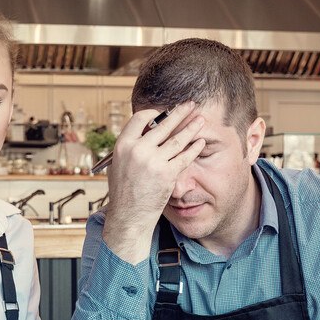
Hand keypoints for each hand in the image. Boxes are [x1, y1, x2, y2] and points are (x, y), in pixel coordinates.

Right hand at [103, 102, 205, 263]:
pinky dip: (195, 148)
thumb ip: (130, 147)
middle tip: (190, 104)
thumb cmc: (123, 191)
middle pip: (163, 125)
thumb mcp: (118, 164)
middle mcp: (138, 151)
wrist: (129, 216)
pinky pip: (185, 157)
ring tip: (200, 119)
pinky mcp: (167, 174)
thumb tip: (144, 131)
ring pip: (178, 139)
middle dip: (179, 112)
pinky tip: (201, 142)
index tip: (164, 112)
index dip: (154, 113)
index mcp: (123, 145)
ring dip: (191, 127)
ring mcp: (154, 162)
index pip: (141, 118)